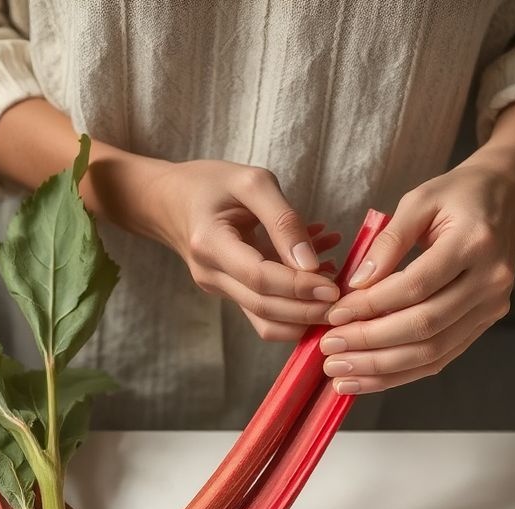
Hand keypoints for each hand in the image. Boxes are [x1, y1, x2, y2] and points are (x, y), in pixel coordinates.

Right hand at [130, 160, 341, 340]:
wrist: (169, 200)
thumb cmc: (209, 183)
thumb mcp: (251, 182)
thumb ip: (284, 218)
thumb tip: (312, 263)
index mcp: (210, 243)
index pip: (259, 277)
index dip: (299, 286)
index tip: (334, 287)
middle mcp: (211, 275)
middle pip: (263, 308)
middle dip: (308, 311)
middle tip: (346, 302)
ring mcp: (219, 289)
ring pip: (264, 320)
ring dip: (304, 315)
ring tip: (338, 292)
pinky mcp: (230, 292)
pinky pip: (264, 306)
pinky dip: (295, 300)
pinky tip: (322, 274)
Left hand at [319, 162, 514, 394]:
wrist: (505, 198)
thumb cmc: (457, 196)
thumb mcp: (419, 201)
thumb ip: (387, 241)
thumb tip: (355, 284)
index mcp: (475, 243)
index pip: (416, 286)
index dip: (372, 304)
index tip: (334, 314)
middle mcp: (490, 282)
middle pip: (425, 326)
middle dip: (371, 343)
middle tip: (329, 350)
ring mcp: (491, 308)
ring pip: (433, 352)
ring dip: (382, 369)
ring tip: (341, 374)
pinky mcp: (484, 324)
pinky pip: (440, 358)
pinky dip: (401, 373)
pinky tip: (368, 379)